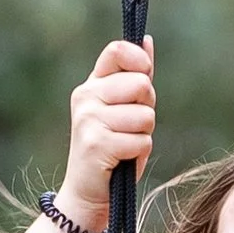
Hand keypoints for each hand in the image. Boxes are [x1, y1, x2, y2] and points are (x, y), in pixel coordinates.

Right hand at [60, 37, 155, 227]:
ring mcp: (88, 119)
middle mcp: (86, 97)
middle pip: (142, 84)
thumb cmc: (111, 149)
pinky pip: (141, 140)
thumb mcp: (123, 109)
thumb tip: (146, 40)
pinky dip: (138, 153)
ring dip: (143, 134)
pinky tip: (120, 159)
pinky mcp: (97, 143)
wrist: (87, 193)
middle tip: (130, 126)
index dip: (140, 61)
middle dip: (147, 107)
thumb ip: (135, 76)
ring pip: (146, 115)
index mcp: (92, 84)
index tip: (144, 76)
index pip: (117, 51)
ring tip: (124, 145)